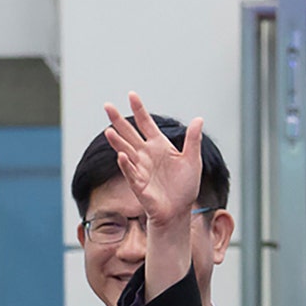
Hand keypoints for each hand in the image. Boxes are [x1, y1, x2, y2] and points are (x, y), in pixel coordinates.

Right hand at [103, 93, 202, 227]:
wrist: (179, 210)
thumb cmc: (185, 187)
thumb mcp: (193, 160)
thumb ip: (193, 140)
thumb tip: (199, 118)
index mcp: (159, 146)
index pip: (146, 124)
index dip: (139, 110)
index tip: (132, 95)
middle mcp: (147, 154)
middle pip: (130, 134)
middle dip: (118, 121)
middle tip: (107, 106)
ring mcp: (141, 168)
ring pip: (126, 151)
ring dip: (117, 142)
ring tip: (109, 130)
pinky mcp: (139, 184)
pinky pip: (131, 172)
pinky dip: (126, 165)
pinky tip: (122, 156)